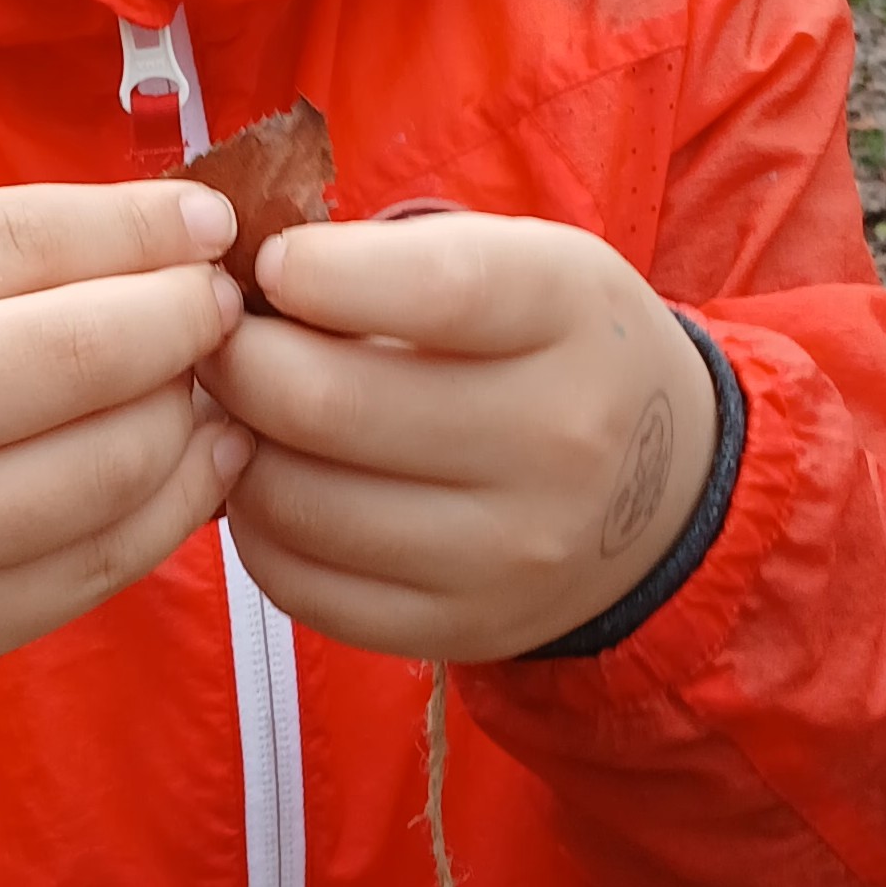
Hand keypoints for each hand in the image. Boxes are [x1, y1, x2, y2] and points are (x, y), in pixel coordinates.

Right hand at [0, 185, 246, 759]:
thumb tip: (175, 235)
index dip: (147, 227)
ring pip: (117, 468)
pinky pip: (103, 566)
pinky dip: (176, 503)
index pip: (25, 241)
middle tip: (222, 302)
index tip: (209, 223)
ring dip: (196, 413)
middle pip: (90, 354)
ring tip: (208, 379)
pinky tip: (192, 460)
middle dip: (191, 317)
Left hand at [207, 215, 719, 660]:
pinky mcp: (461, 628)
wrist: (664, 495)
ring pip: (298, 503)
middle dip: (239, 361)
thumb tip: (245, 285)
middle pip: (330, 402)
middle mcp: (556, 441)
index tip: (274, 265)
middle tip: (221, 342)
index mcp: (571, 315)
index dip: (321, 273)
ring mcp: (510, 551)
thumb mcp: (527, 261)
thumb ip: (401, 258)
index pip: (434, 287)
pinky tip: (277, 484)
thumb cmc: (557, 348)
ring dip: (236, 449)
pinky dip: (259, 531)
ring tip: (244, 415)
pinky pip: (302, 586)